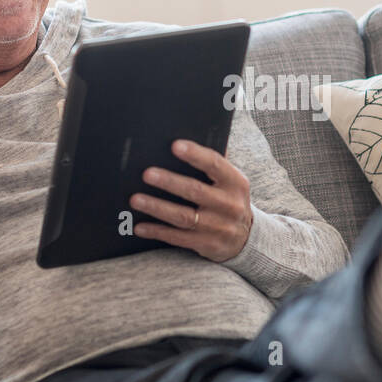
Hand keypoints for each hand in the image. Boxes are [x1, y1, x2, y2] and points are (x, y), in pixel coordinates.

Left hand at [131, 139, 253, 261]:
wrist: (246, 238)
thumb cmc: (229, 200)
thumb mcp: (231, 181)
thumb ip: (215, 163)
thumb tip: (189, 138)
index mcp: (235, 182)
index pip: (215, 164)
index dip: (195, 155)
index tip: (175, 146)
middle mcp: (229, 205)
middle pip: (195, 191)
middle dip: (169, 182)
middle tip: (146, 174)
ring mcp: (218, 227)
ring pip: (183, 216)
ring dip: (157, 207)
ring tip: (136, 199)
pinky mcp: (207, 244)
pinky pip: (178, 238)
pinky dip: (157, 231)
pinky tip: (140, 226)